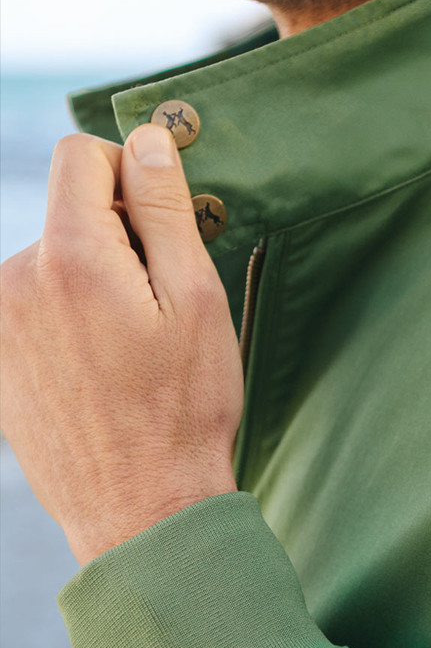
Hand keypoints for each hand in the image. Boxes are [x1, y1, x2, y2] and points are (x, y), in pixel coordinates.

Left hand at [0, 126, 241, 565]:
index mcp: (71, 259)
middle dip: (116, 234)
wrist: (140, 509)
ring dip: (93, 278)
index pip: (81, 155)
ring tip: (128, 346)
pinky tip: (100, 368)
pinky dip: (69, 314)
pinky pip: (35, 301)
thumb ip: (165, 208)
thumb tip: (148, 139)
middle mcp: (15, 280)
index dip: (129, 173)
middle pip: (66, 209)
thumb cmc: (182, 407)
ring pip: (53, 257)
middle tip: (157, 303)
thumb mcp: (195, 299)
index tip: (160, 224)